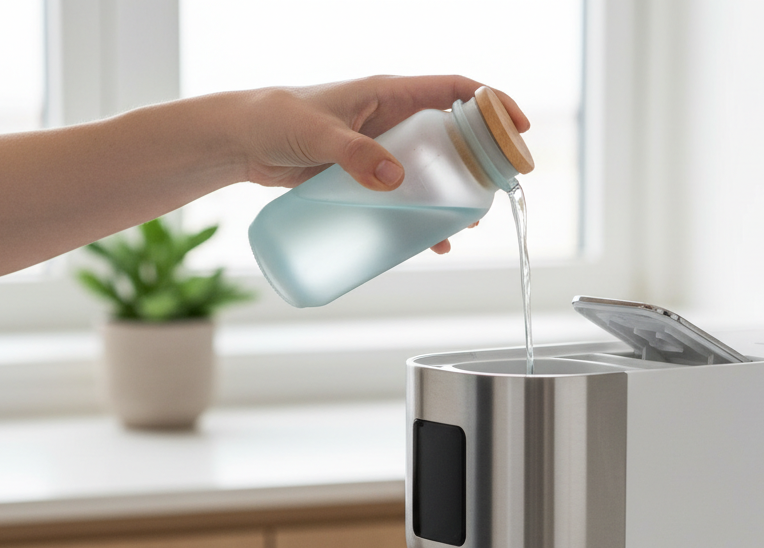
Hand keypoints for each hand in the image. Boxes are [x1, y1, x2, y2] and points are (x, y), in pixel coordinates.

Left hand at [240, 76, 528, 252]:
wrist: (245, 141)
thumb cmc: (278, 121)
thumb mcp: (318, 136)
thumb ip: (355, 155)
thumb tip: (396, 179)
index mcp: (390, 93)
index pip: (455, 90)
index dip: (493, 104)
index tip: (518, 127)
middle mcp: (392, 118)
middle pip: (452, 134)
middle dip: (480, 161)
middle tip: (495, 191)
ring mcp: (382, 147)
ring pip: (432, 169)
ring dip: (453, 194)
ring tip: (466, 222)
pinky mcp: (368, 174)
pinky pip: (407, 193)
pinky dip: (421, 215)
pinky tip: (429, 241)